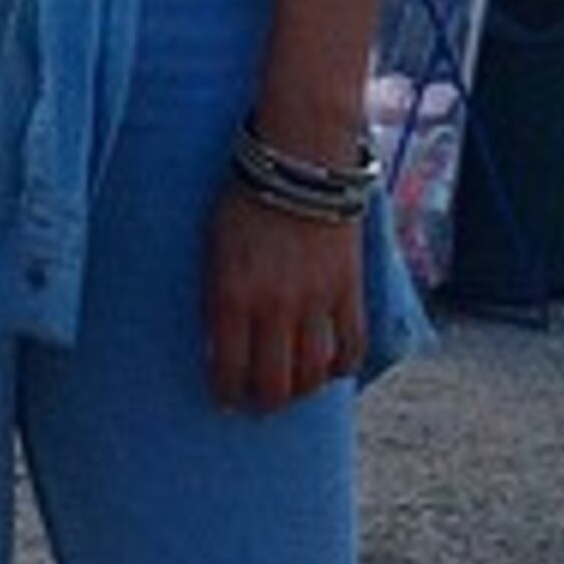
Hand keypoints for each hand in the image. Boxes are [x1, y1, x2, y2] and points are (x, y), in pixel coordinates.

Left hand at [205, 178, 365, 413]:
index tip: (225, 400)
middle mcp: (273, 307)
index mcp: (231, 296)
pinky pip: (350, 346)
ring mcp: (314, 301)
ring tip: (295, 391)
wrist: (300, 158)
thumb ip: (216, 294)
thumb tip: (219, 338)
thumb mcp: (213, 245)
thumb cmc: (246, 196)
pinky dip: (343, 366)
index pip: (228, 369)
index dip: (226, 393)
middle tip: (260, 405)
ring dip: (302, 391)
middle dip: (264, 403)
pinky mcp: (348, 289)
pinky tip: (333, 370)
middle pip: (273, 384)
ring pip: (312, 373)